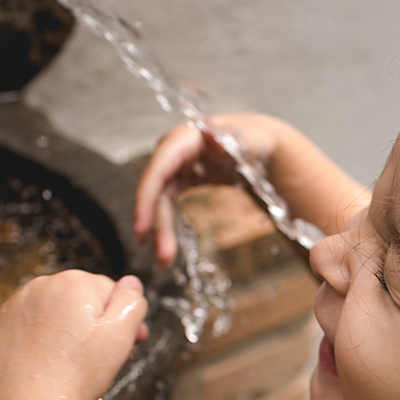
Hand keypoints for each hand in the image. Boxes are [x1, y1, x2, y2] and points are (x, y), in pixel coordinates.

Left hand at [0, 271, 147, 399]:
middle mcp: (41, 287)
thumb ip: (132, 301)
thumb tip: (131, 282)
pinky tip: (48, 363)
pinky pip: (28, 328)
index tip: (124, 345)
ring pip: (53, 314)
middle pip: (79, 301)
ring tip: (72, 363)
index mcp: (74, 283)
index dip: (120, 320)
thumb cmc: (76, 374)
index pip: (109, 291)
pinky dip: (40, 342)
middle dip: (93, 325)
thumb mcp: (121, 335)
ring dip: (66, 332)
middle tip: (100, 358)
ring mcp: (15, 307)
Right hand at [134, 114, 281, 266]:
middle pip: (156, 189)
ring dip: (161, 230)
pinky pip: (167, 204)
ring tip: (164, 261)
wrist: (257, 143)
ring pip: (160, 201)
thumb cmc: (255, 139)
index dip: (146, 198)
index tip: (142, 228)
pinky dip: (166, 225)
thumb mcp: (251, 140)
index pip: (158, 169)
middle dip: (154, 224)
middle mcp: (173, 151)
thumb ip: (234, 141)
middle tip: (161, 258)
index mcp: (185, 139)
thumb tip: (213, 138)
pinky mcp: (179, 179)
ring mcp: (174, 166)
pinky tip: (166, 248)